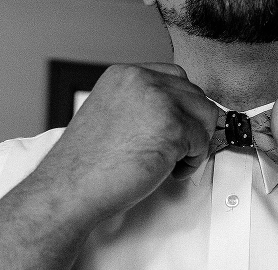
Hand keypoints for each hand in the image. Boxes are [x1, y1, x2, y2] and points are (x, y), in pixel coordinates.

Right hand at [41, 63, 217, 219]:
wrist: (71, 188)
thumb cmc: (88, 165)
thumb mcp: (112, 116)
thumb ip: (142, 107)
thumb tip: (178, 114)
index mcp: (124, 75)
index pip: (176, 77)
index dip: (183, 106)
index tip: (178, 128)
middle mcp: (141, 80)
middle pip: (195, 95)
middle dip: (193, 125)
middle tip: (177, 150)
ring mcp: (159, 101)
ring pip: (206, 115)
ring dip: (197, 142)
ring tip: (174, 161)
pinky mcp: (173, 127)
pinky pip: (202, 142)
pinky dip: (193, 162)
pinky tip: (170, 172)